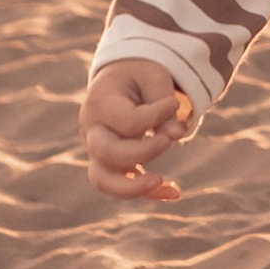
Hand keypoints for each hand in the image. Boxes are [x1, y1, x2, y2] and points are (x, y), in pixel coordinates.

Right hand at [81, 58, 194, 201]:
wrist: (122, 79)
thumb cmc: (139, 76)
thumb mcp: (155, 79)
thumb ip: (164, 107)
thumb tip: (177, 135)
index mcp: (100, 102)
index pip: (128, 121)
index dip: (156, 116)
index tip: (175, 103)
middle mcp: (92, 129)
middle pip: (107, 153)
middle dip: (143, 152)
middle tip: (168, 140)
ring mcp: (97, 150)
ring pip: (102, 180)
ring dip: (134, 186)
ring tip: (162, 182)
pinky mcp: (110, 164)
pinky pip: (121, 186)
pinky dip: (147, 193)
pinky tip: (175, 192)